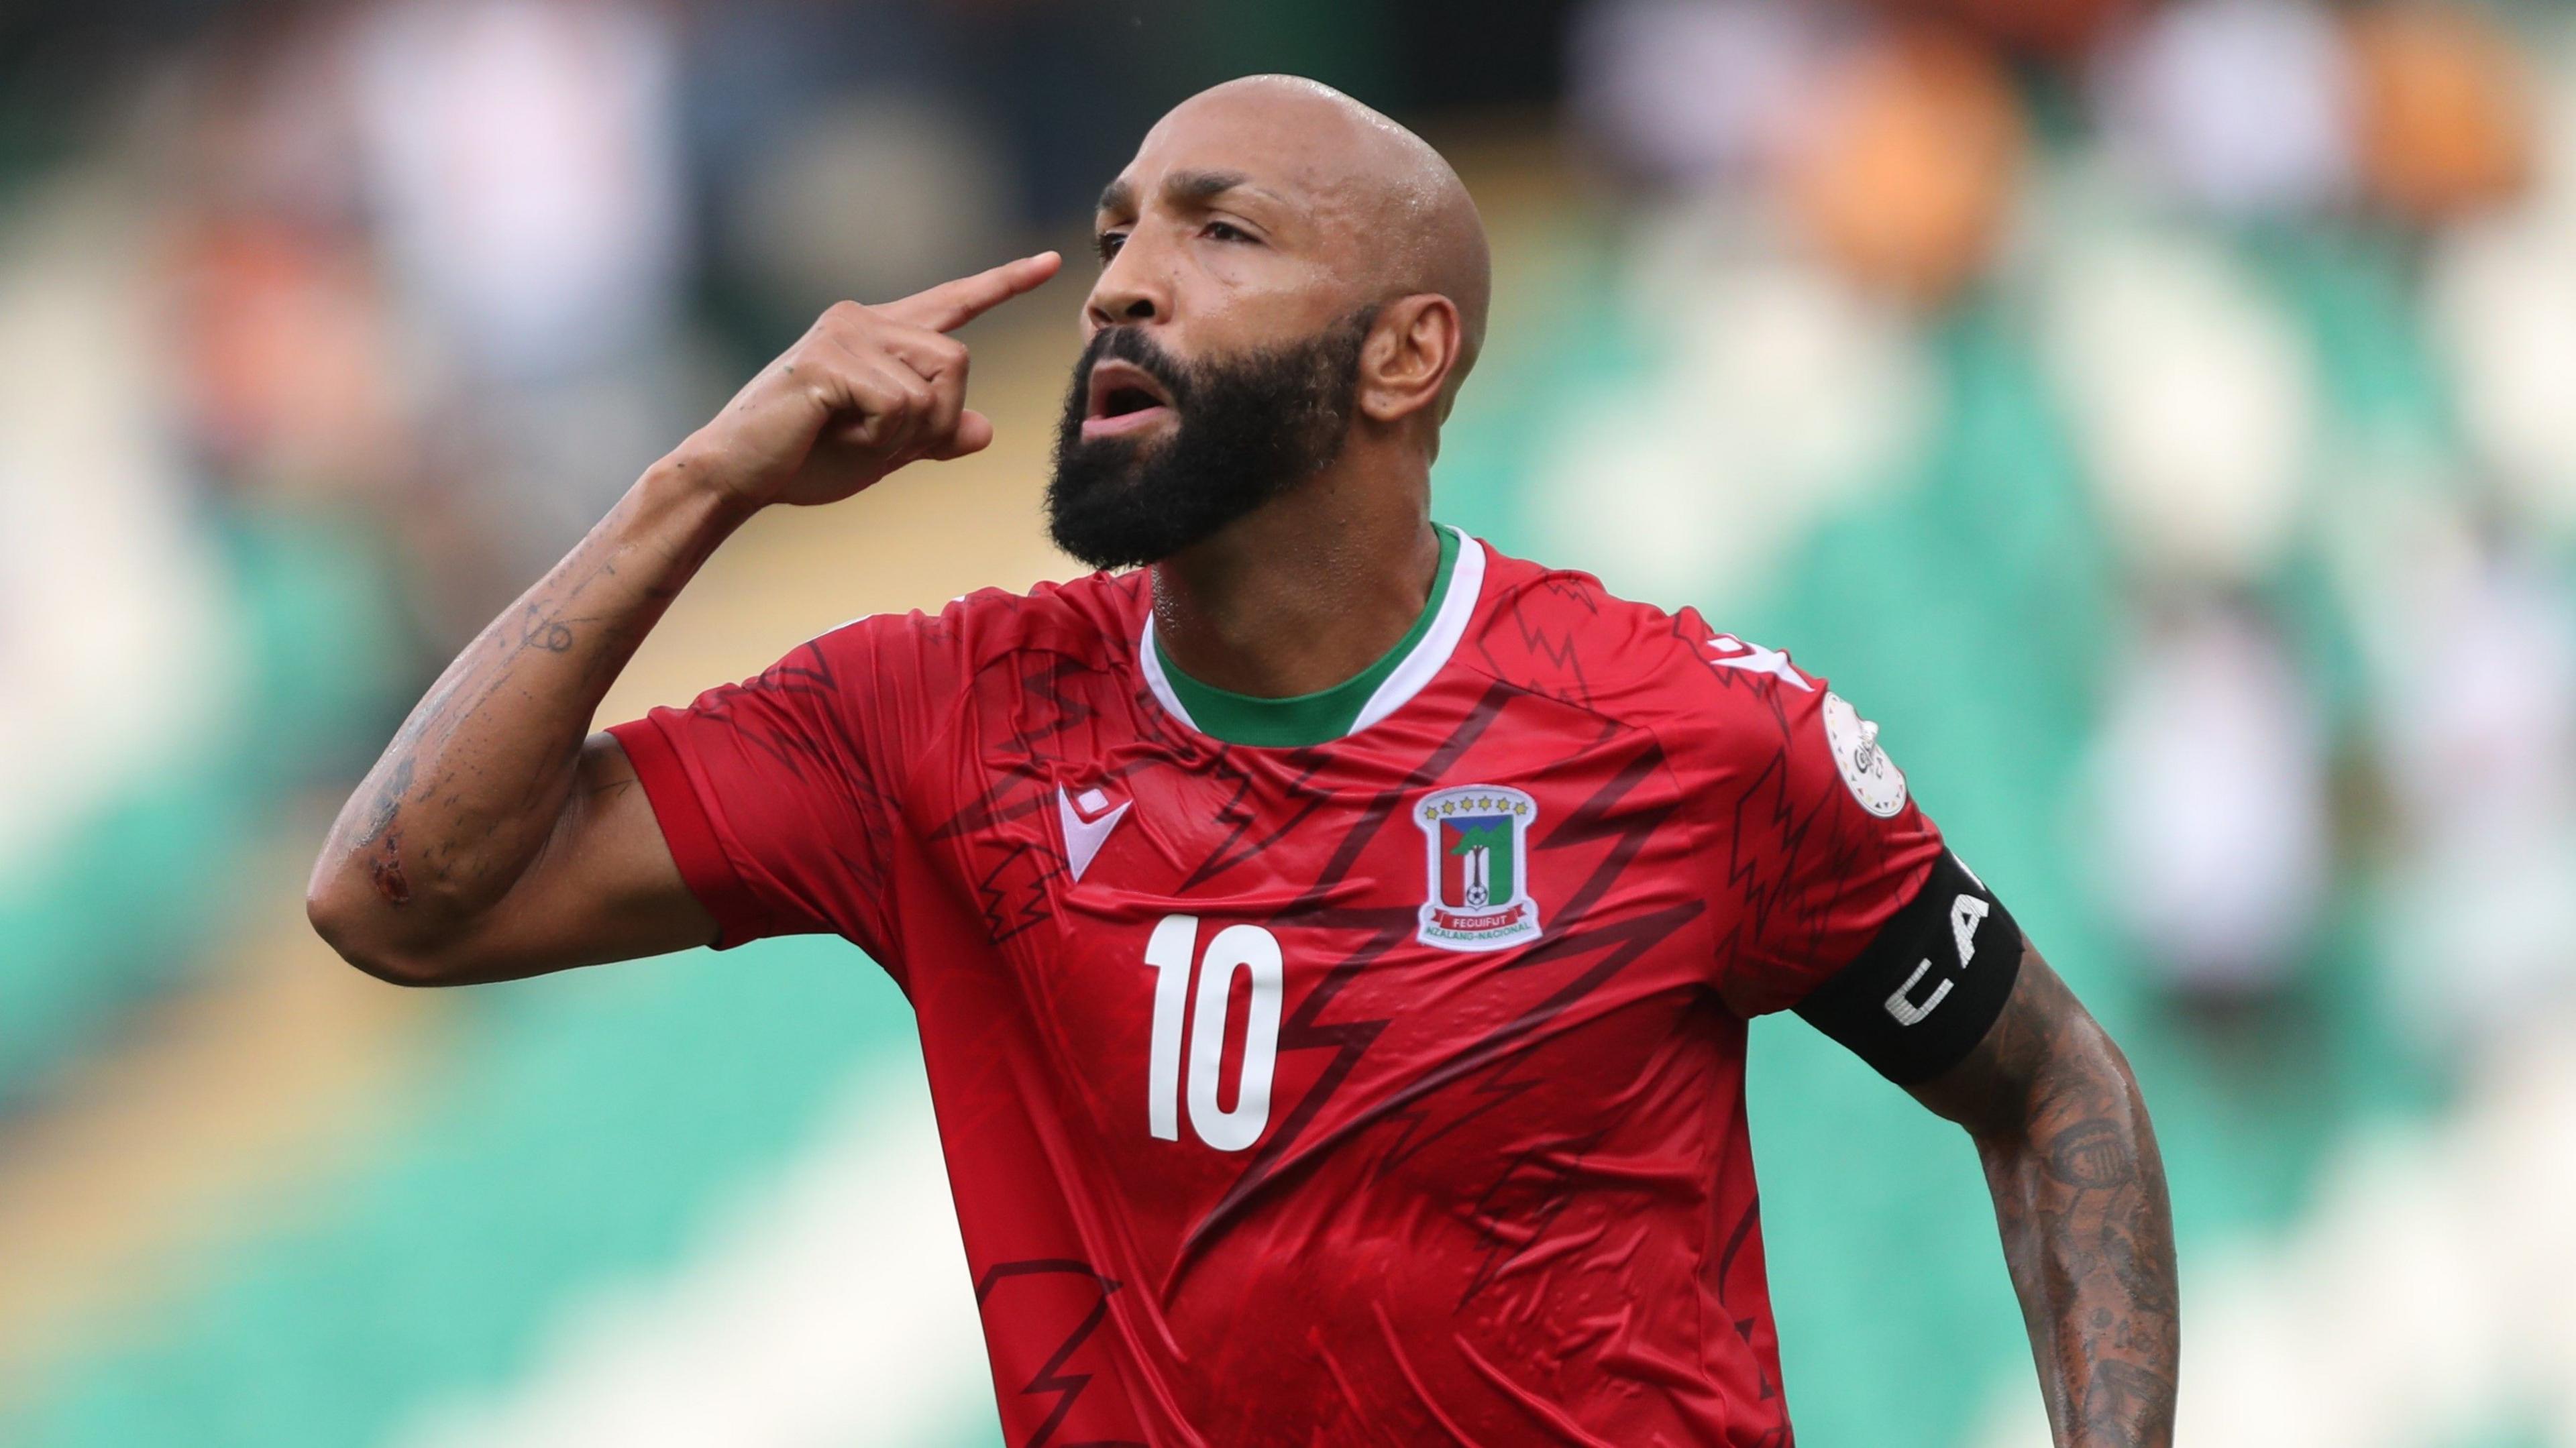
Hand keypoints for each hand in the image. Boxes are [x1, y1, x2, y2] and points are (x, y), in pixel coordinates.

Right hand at [668, 251, 1060, 510]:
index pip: (954, 302)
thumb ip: (933, 434)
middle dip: (936, 419)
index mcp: (880, 334)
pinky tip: (831, 433)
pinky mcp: (829, 358)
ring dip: (903, 433)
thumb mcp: (885, 450)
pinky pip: (899, 406)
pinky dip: (877, 439)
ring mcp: (845, 333)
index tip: (1053, 262)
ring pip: (934, 387)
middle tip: (876, 441)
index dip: (1005, 282)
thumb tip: (986, 430)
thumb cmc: (804, 459)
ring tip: (847, 434)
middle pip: (959, 361)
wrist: (737, 474)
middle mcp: (864, 319)